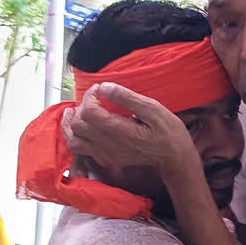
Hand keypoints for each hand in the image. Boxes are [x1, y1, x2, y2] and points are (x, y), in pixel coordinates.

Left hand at [62, 83, 195, 177]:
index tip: (100, 89)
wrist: (174, 157)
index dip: (90, 96)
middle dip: (80, 107)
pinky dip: (75, 135)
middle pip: (78, 126)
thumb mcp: (153, 109)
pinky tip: (83, 125)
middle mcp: (110, 145)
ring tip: (74, 111)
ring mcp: (107, 154)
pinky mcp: (107, 157)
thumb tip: (104, 87)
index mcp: (120, 131)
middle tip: (93, 98)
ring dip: (70, 124)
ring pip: (74, 141)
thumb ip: (127, 98)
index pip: (89, 112)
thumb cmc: (168, 131)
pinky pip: (81, 149)